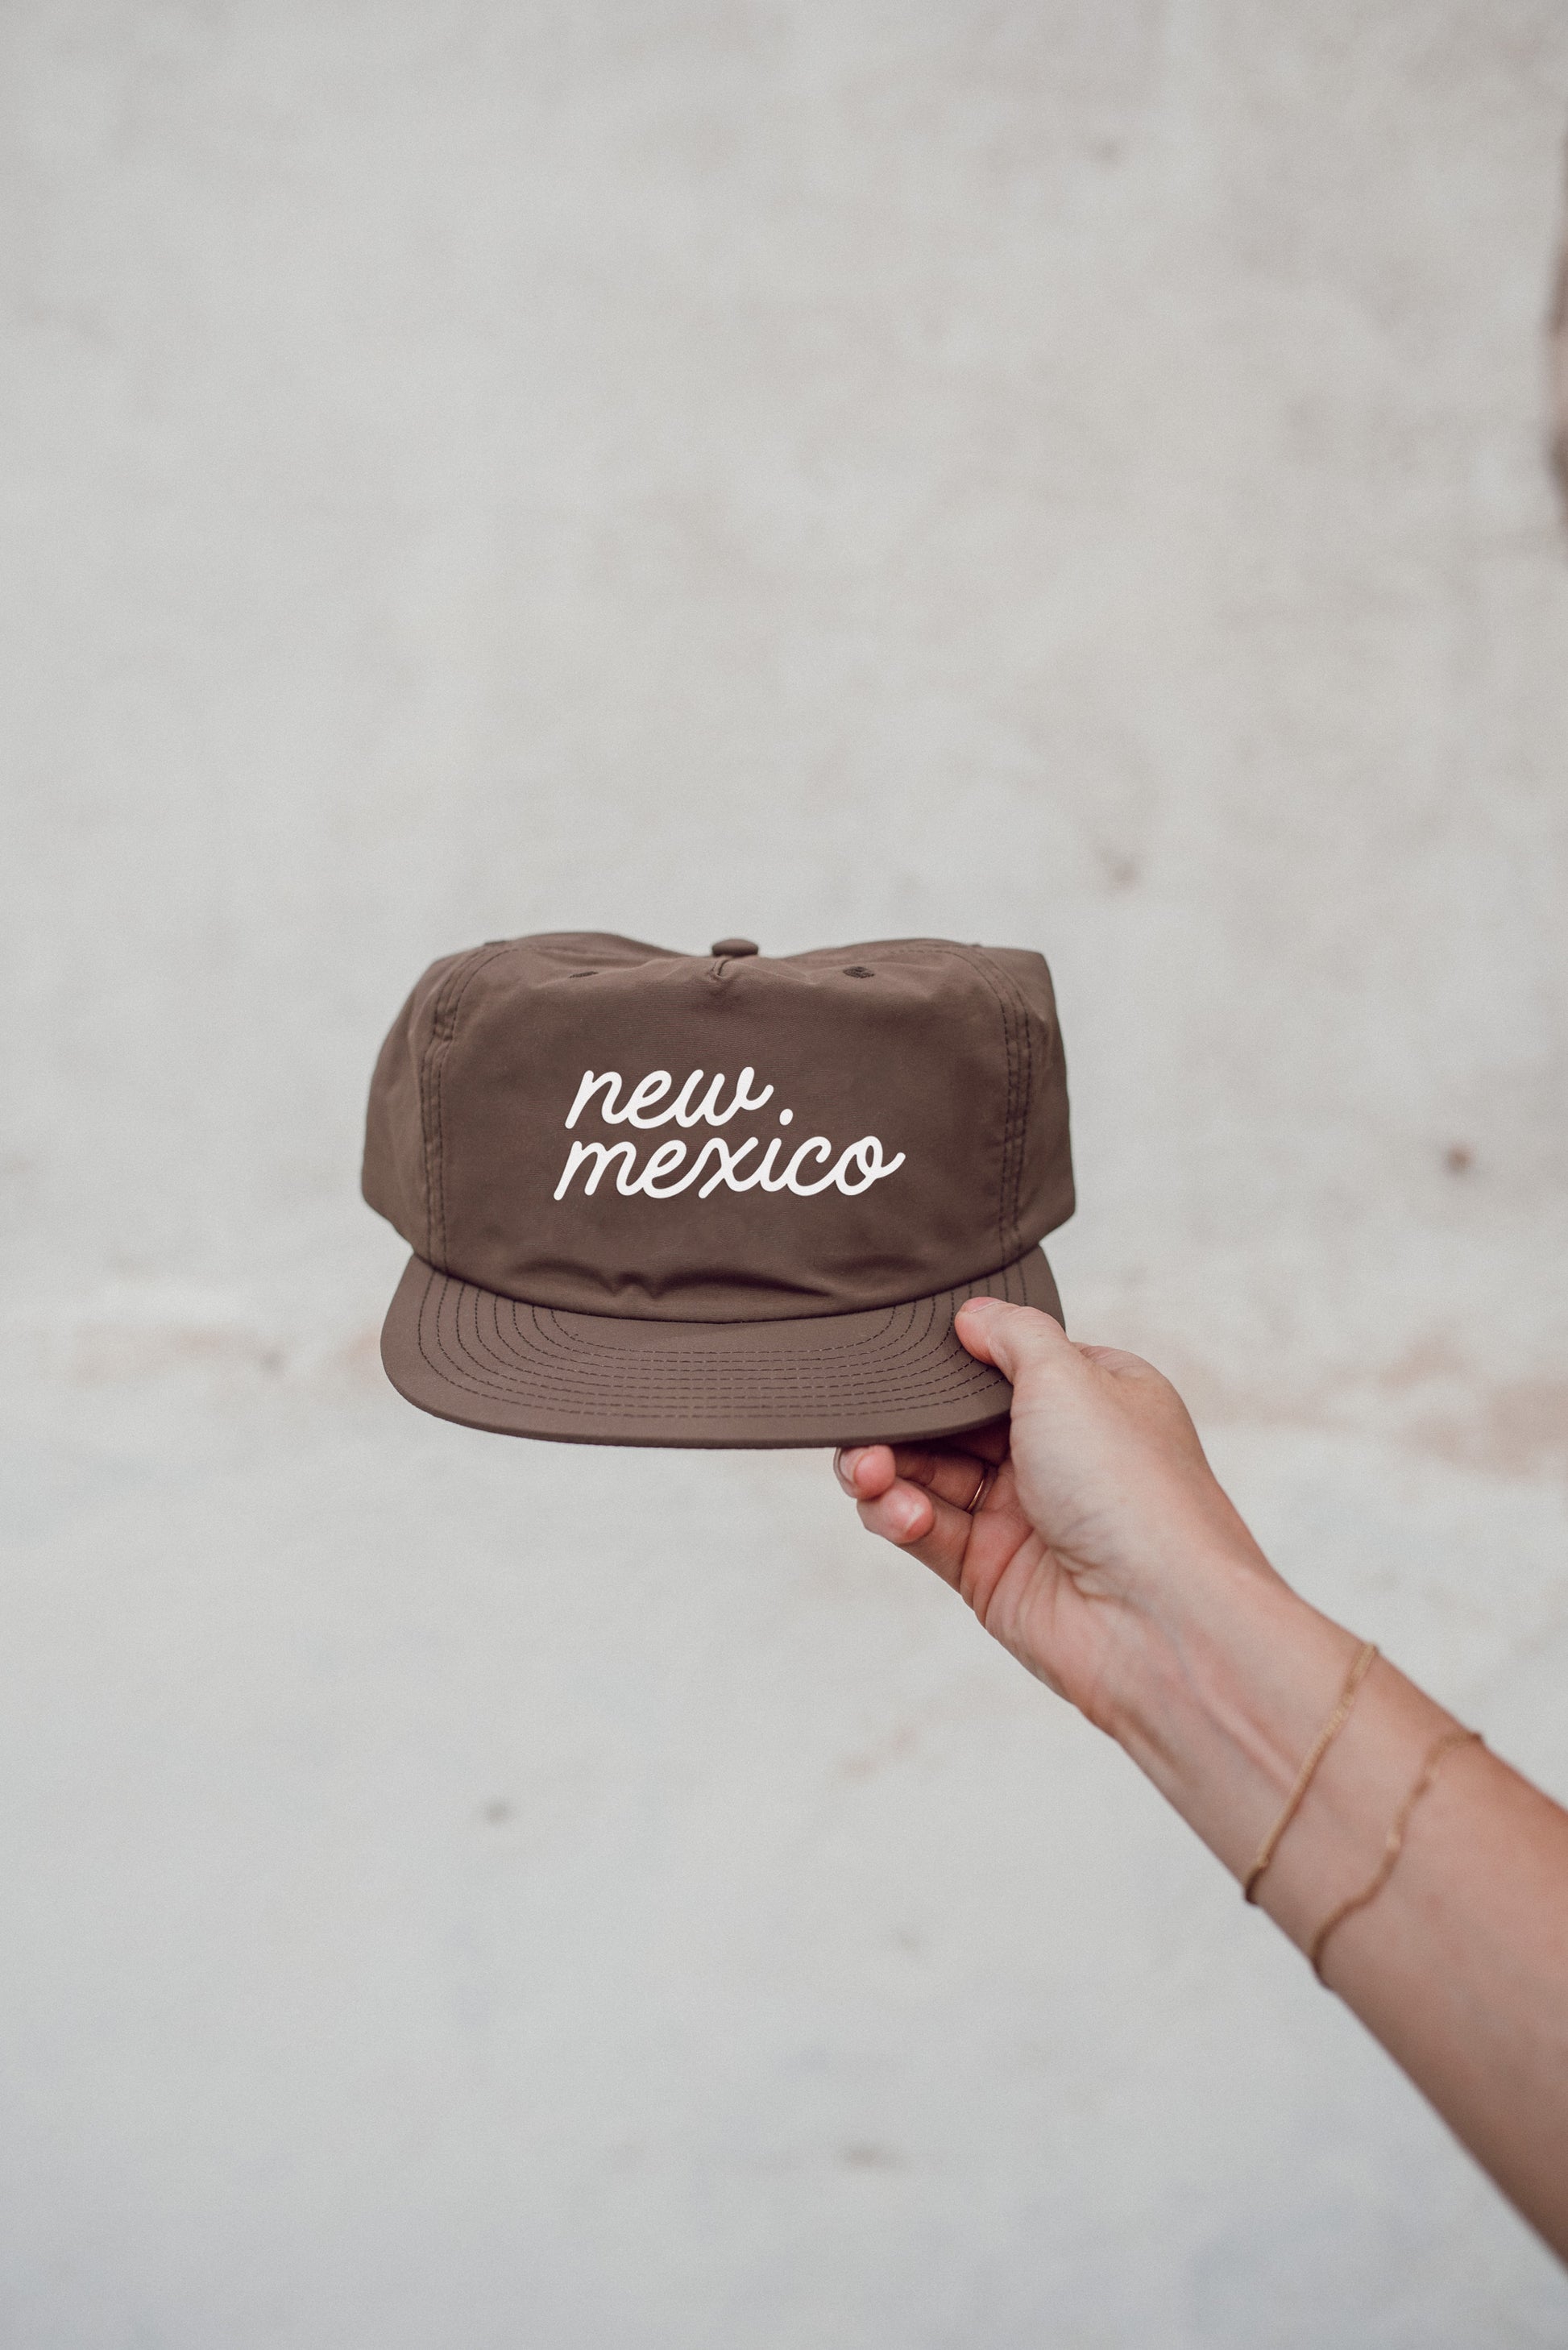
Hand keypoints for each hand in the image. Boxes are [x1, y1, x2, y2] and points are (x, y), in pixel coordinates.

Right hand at [834, 1299, 1282, 1738]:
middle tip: (863, 1424)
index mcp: (1091, 1398)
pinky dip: (898, 1515)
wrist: (1154, 1620)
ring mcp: (1022, 1515)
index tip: (904, 1353)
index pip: (1005, 1362)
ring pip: (926, 1476)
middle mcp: (1057, 1454)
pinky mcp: (989, 1570)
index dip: (951, 1359)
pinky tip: (903, 1511)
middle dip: (901, 1419)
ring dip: (885, 1468)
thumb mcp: (1070, 1377)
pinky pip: (923, 1529)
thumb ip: (1012, 1335)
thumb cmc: (1133, 1491)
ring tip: (868, 1472)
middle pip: (951, 1421)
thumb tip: (973, 1315)